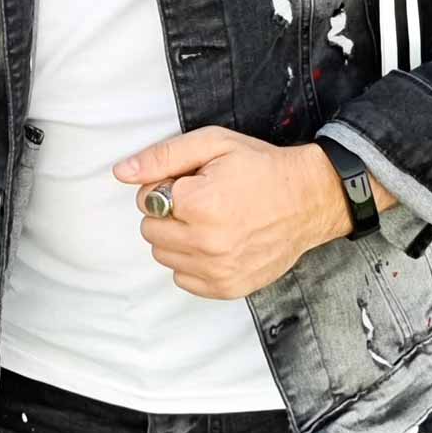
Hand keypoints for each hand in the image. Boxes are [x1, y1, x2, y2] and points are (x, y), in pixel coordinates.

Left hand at [111, 126, 397, 299]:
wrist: (309, 200)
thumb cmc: (261, 168)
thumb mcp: (213, 144)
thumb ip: (163, 157)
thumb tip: (121, 172)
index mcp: (198, 204)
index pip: (146, 199)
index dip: (167, 186)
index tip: (194, 183)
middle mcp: (205, 242)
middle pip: (150, 230)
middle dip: (168, 214)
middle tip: (202, 202)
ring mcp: (217, 269)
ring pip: (163, 255)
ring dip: (178, 238)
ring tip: (211, 222)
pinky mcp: (227, 287)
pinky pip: (182, 279)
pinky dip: (192, 262)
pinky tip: (216, 244)